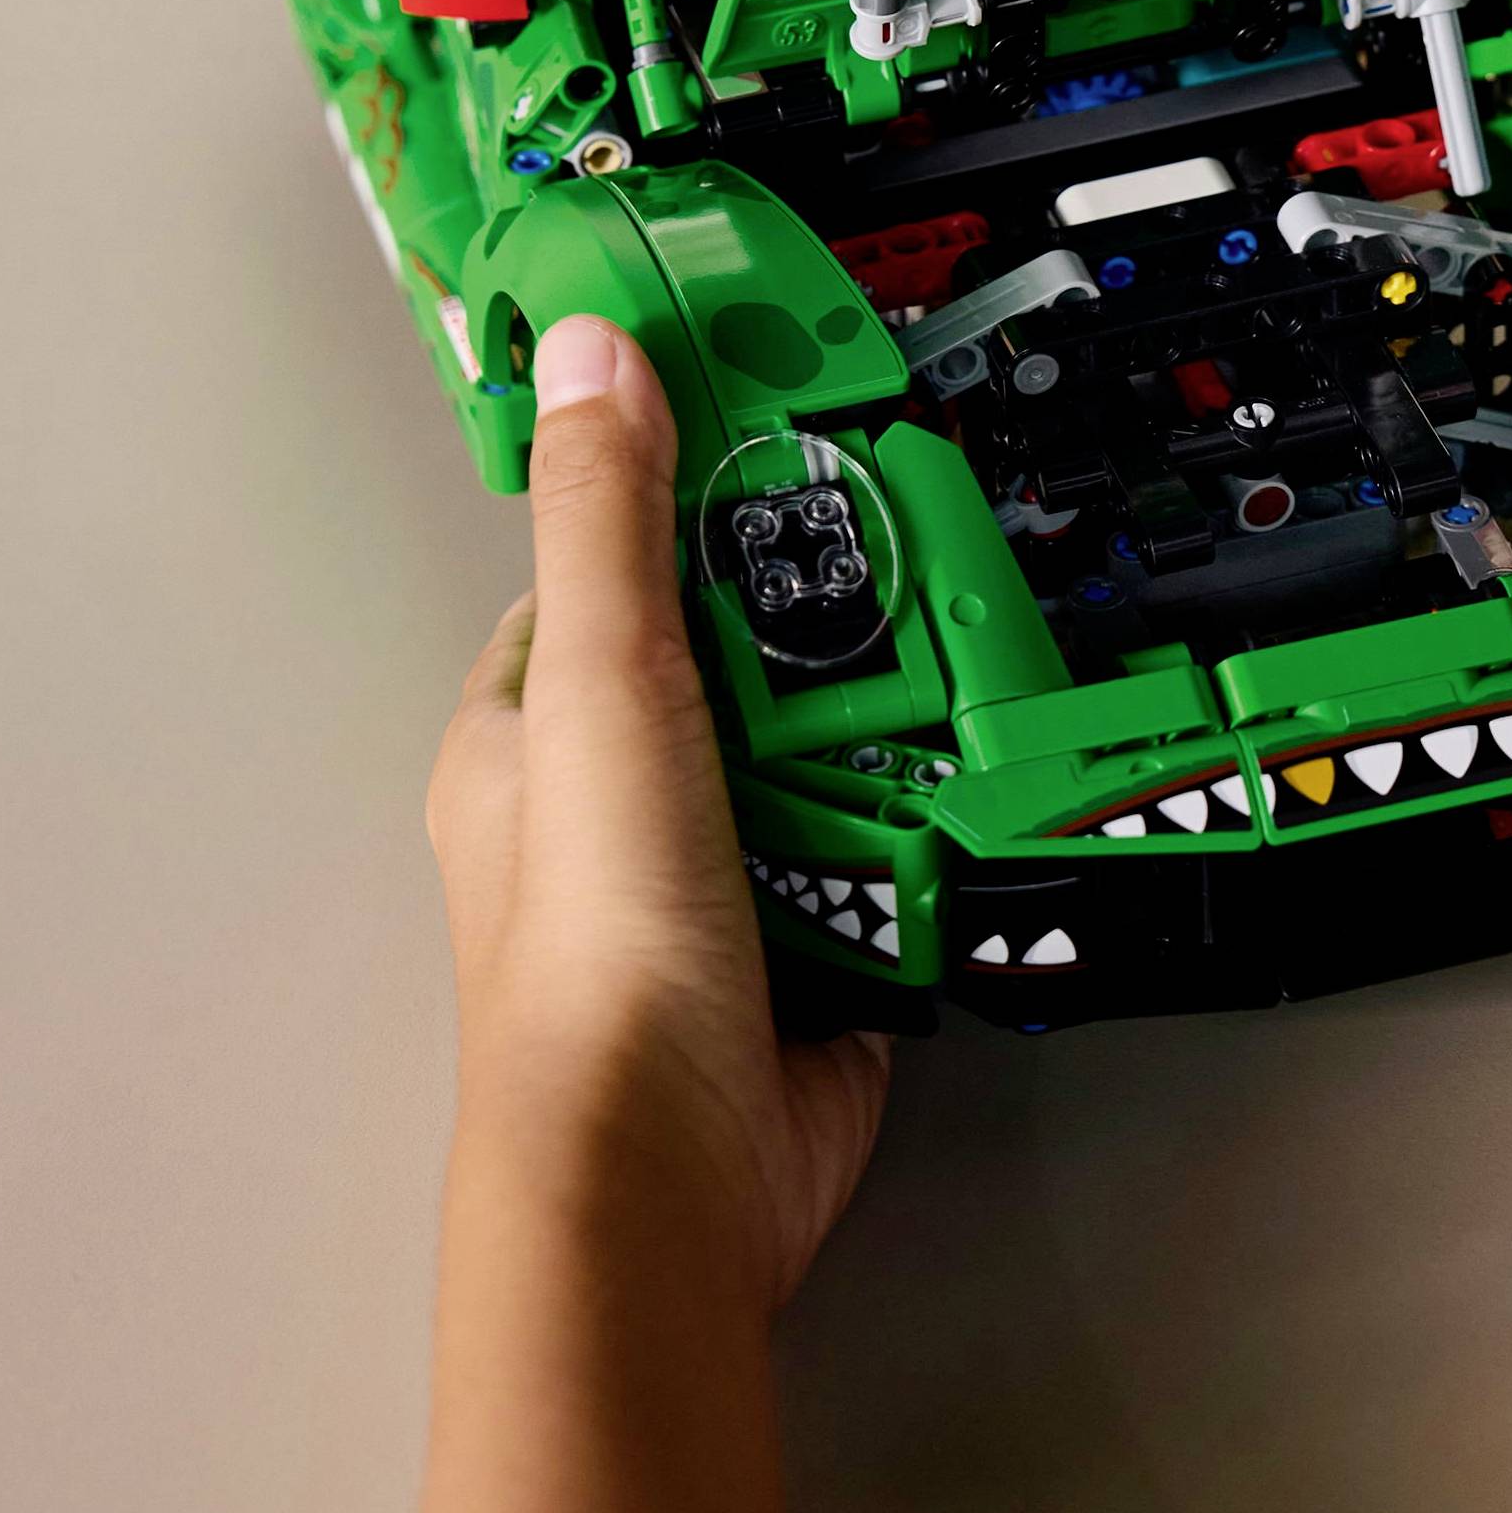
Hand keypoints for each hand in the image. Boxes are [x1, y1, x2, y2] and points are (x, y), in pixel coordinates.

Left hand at [416, 315, 887, 1512]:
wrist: (676, 1167)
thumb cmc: (603, 926)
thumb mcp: (600, 683)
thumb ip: (606, 518)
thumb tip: (589, 345)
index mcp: (524, 743)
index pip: (596, 582)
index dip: (673, 505)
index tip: (780, 437)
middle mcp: (614, 806)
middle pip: (734, 660)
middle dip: (822, 615)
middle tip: (916, 543)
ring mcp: (716, 881)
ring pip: (822, 748)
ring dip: (890, 712)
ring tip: (972, 640)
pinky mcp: (813, 944)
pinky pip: (887, 841)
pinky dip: (933, 809)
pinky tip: (987, 760)